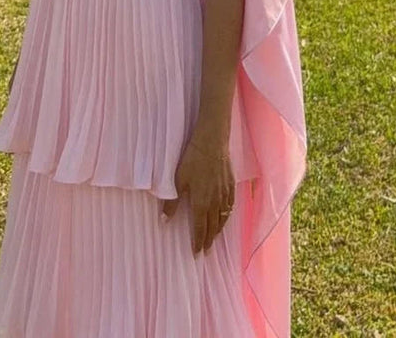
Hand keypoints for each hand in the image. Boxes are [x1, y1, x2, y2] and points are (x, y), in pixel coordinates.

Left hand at [159, 128, 234, 255]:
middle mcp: (215, 202)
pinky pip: (231, 206)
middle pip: (213, 226)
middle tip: (206, 251)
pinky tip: (226, 217)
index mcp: (201, 203)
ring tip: (215, 238)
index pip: (200, 228)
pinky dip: (227, 216)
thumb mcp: (178, 180)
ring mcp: (225, 194)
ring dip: (218, 230)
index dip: (198, 242)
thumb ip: (172, 202)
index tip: (197, 253)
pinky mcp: (231, 185)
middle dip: (209, 240)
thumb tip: (164, 221)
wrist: (212, 142)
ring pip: (223, 218)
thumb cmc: (193, 160)